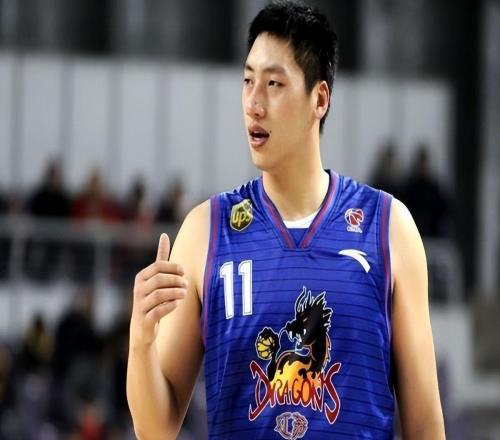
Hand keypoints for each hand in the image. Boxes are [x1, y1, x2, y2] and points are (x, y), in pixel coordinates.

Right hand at [130, 233, 187, 347]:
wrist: (143, 328)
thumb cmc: (153, 298)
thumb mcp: (156, 277)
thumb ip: (161, 258)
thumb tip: (164, 235)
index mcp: (141, 277)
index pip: (158, 266)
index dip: (173, 267)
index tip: (183, 272)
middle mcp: (138, 290)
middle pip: (159, 279)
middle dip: (176, 280)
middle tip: (186, 285)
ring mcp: (140, 305)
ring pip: (159, 295)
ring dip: (175, 293)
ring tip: (184, 294)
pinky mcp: (144, 320)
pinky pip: (158, 311)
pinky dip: (170, 306)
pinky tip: (177, 304)